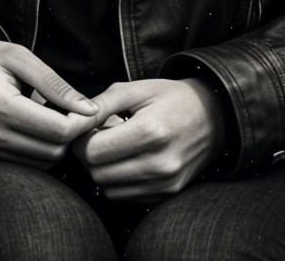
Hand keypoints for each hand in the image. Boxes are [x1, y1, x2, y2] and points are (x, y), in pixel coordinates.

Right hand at [0, 40, 99, 166]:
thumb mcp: (20, 56)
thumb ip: (55, 84)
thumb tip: (90, 110)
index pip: (57, 130)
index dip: (83, 122)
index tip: (93, 108)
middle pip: (53, 151)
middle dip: (74, 134)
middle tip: (79, 112)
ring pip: (43, 162)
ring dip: (59, 144)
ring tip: (58, 117)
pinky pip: (27, 163)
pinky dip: (42, 148)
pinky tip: (41, 127)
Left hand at [71, 78, 226, 203]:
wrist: (213, 117)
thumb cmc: (170, 98)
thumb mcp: (135, 89)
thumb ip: (100, 104)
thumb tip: (70, 121)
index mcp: (150, 132)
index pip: (92, 152)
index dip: (80, 140)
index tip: (85, 127)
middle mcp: (159, 164)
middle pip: (97, 173)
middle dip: (88, 155)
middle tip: (98, 135)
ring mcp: (165, 183)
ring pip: (108, 189)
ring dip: (103, 169)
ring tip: (116, 146)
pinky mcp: (167, 194)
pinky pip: (125, 196)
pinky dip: (118, 180)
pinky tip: (129, 158)